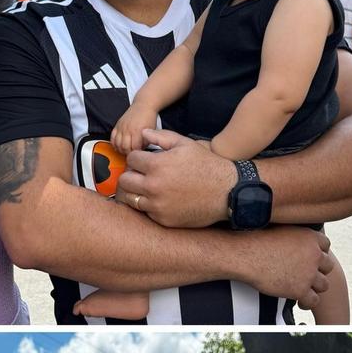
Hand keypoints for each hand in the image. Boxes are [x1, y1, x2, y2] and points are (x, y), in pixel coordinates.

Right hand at [110, 107, 153, 156]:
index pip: (134, 148)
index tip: (138, 155)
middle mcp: (128, 129)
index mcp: (138, 131)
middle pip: (124, 147)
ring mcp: (121, 127)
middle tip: (131, 155)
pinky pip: (112, 138)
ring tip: (125, 151)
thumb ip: (146, 141)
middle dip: (128, 153)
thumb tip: (141, 151)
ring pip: (117, 144)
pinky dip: (114, 144)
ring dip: (120, 150)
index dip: (136, 153)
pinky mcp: (117, 125)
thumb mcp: (151, 130)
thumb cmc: (148, 117)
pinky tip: (118, 146)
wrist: (143, 105)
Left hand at [118, 127, 238, 227]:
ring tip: (147, 187)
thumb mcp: (186, 144)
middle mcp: (153, 186)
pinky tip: (161, 198)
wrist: (228, 192)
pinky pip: (145, 211)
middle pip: (124, 180)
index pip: (130, 159)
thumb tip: (142, 133)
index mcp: (157, 165)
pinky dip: (149, 204)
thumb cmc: (207, 165)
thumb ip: (161, 137)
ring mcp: (156, 205)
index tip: (144, 160)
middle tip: (142, 174)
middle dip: (131, 174)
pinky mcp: (162, 219)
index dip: (137, 158)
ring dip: (135, 191)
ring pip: (130, 198)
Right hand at [237, 226, 332, 308]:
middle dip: (318, 270)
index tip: (309, 258)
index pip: (325, 246)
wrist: (245, 256)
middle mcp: (314, 255)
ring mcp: (309, 274)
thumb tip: (293, 238)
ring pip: (323, 285)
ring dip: (314, 287)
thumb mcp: (282, 229)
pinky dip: (307, 302)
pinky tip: (301, 302)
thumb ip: (295, 235)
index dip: (317, 253)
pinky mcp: (300, 290)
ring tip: (305, 289)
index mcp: (310, 238)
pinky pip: (313, 300)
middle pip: (327, 266)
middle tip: (307, 274)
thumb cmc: (256, 242)